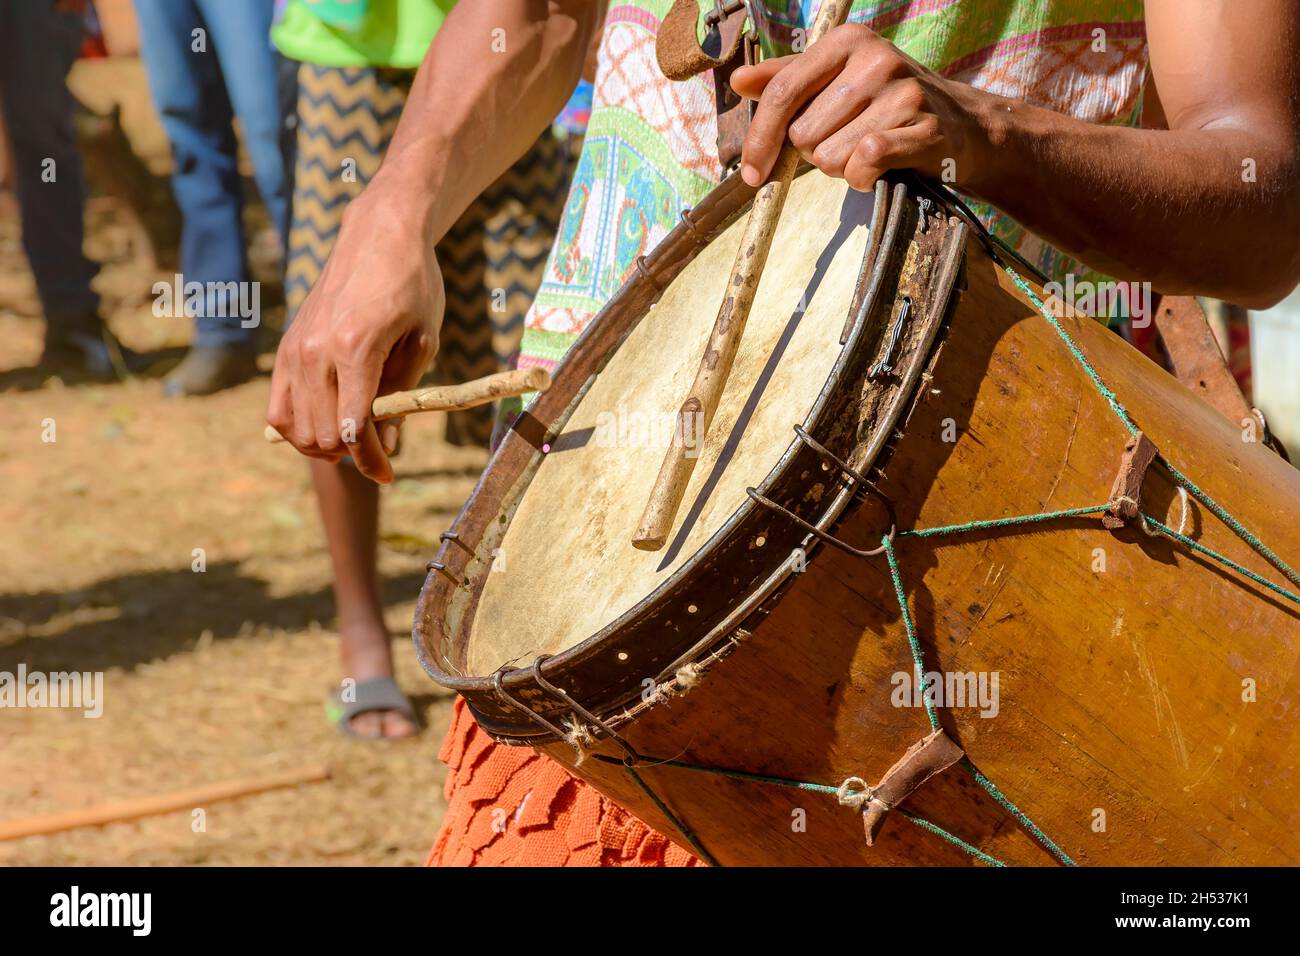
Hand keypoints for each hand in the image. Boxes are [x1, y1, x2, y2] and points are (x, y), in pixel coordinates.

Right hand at [266, 188, 443, 482]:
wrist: (378, 234)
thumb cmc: (413, 284)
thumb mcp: (424, 340)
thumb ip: (402, 392)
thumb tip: (383, 440)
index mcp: (355, 349)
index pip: (354, 427)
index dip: (372, 461)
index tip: (388, 475)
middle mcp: (316, 352)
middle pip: (323, 435)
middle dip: (353, 455)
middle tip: (379, 451)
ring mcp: (295, 350)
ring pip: (295, 429)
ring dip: (323, 446)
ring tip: (353, 441)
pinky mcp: (286, 347)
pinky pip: (277, 407)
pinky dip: (296, 429)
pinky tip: (323, 427)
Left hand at [731, 23, 987, 190]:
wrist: (961, 123)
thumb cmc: (884, 102)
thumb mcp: (836, 80)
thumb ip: (787, 80)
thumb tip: (740, 81)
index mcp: (847, 42)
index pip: (782, 92)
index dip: (760, 138)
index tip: (751, 173)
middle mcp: (875, 59)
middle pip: (804, 133)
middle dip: (817, 150)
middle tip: (847, 139)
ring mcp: (902, 92)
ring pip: (830, 156)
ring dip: (842, 166)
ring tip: (868, 148)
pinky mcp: (923, 128)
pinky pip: (864, 164)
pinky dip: (863, 177)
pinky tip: (878, 167)